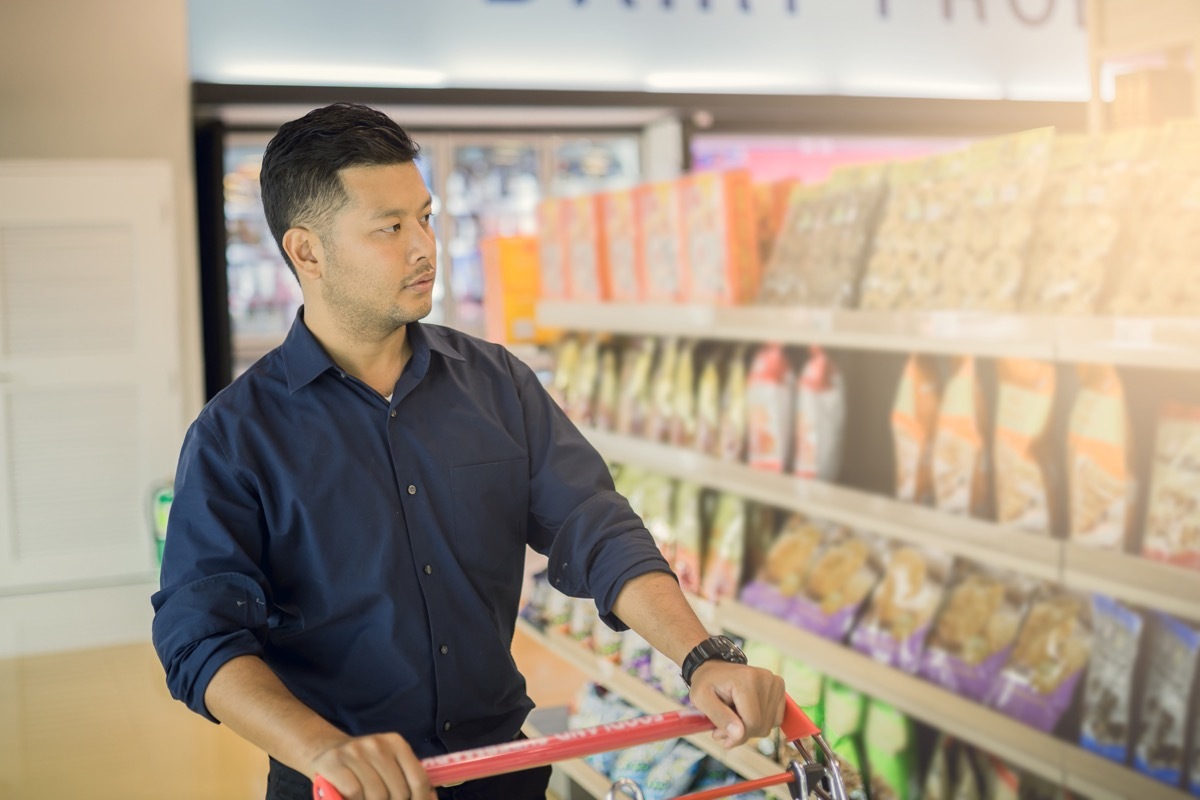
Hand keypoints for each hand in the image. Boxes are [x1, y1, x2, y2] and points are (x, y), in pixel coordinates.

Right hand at [309, 733, 434, 799]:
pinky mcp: (335, 763)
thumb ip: (408, 779)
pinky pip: (355, 793)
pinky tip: (353, 798)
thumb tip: (431, 799)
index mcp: (396, 743)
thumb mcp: (387, 764)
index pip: (419, 779)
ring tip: (367, 799)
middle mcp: (378, 744)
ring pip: (377, 795)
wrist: (324, 750)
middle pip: (399, 792)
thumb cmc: (362, 765)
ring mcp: (355, 752)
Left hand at [687, 660, 785, 748]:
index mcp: (746, 680)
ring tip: (734, 715)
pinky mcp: (779, 687)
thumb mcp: (700, 698)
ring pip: (769, 725)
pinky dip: (760, 721)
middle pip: (762, 726)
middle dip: (742, 732)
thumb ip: (719, 717)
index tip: (719, 735)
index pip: (752, 723)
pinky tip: (746, 712)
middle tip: (723, 725)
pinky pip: (775, 719)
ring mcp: (775, 682)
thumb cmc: (706, 683)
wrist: (714, 668)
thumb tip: (739, 734)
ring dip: (750, 728)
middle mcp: (765, 678)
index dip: (737, 736)